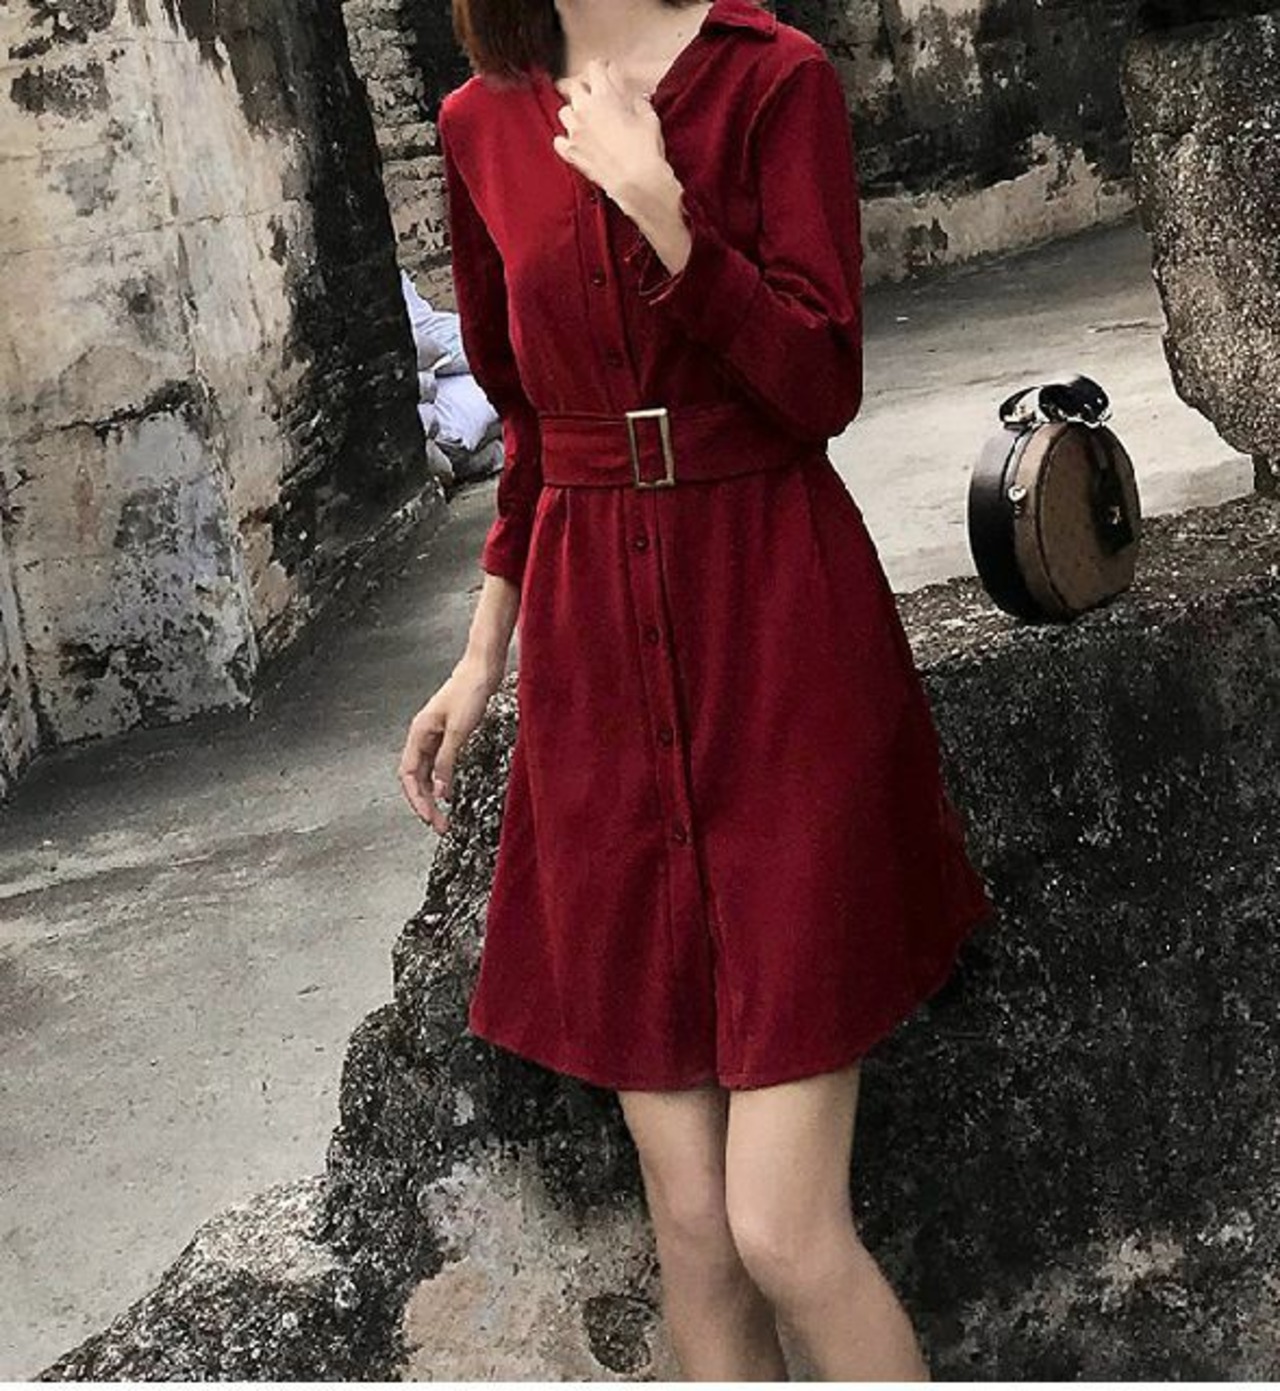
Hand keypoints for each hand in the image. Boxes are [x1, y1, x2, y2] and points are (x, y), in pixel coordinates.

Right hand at [398, 654, 500, 832]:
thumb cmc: (469, 692)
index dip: (416, 799)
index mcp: (419, 734)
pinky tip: (450, 791)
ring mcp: (435, 735)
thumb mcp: (459, 731)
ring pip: (426, 772)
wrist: (483, 669)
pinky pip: (439, 764)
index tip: (429, 818)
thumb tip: (440, 791)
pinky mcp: (448, 734)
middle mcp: (423, 736)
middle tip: (440, 826)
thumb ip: (447, 761)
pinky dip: (442, 780)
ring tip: (444, 816)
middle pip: (415, 778)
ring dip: (433, 795)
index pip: (408, 775)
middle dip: (425, 803)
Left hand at [552, 58, 669, 208]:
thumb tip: (631, 96)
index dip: (601, 67)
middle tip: (594, 95)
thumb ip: (635, 100)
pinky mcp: (572, 153)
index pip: (594, 67)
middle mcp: (584, 110)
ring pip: (564, 112)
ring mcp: (575, 132)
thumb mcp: (648, 116)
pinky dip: (566, 140)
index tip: (605, 71)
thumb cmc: (645, 148)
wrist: (637, 182)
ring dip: (573, 113)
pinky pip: (559, 141)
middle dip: (584, 88)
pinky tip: (576, 142)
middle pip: (573, 86)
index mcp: (604, 95)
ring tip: (585, 120)